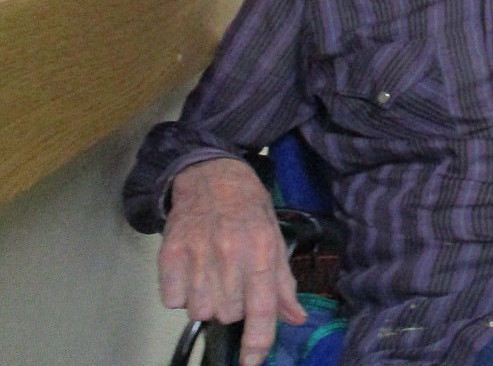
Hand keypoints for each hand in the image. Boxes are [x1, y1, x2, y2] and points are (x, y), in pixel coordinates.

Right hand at [159, 158, 305, 365]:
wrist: (210, 173)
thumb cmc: (247, 206)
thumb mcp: (275, 237)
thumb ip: (283, 282)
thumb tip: (296, 318)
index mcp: (261, 250)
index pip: (261, 308)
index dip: (258, 342)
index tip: (252, 362)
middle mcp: (230, 254)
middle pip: (229, 314)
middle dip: (234, 306)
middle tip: (234, 281)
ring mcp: (197, 254)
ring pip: (201, 311)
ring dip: (208, 302)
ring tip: (213, 274)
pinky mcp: (169, 254)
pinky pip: (172, 300)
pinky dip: (181, 295)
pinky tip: (192, 272)